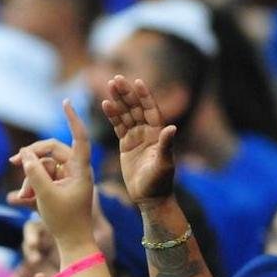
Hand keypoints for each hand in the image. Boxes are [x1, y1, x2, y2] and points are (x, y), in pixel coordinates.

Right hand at [11, 101, 95, 250]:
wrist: (73, 244)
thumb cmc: (65, 221)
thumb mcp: (46, 195)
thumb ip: (34, 172)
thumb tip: (25, 154)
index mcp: (81, 169)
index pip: (78, 137)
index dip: (72, 119)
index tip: (65, 102)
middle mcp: (76, 171)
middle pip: (51, 152)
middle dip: (31, 159)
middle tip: (12, 162)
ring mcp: (67, 180)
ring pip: (43, 168)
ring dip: (29, 180)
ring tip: (23, 198)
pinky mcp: (59, 189)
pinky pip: (42, 180)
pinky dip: (31, 189)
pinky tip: (21, 201)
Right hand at [101, 76, 176, 208]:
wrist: (150, 198)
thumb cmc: (159, 183)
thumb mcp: (164, 164)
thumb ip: (166, 145)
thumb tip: (172, 128)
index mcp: (158, 134)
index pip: (150, 110)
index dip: (144, 96)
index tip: (137, 81)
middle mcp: (148, 132)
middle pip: (136, 108)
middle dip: (127, 93)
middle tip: (116, 78)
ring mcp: (136, 138)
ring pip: (126, 115)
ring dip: (118, 100)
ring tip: (109, 86)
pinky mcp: (126, 146)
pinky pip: (118, 127)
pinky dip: (112, 116)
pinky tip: (105, 105)